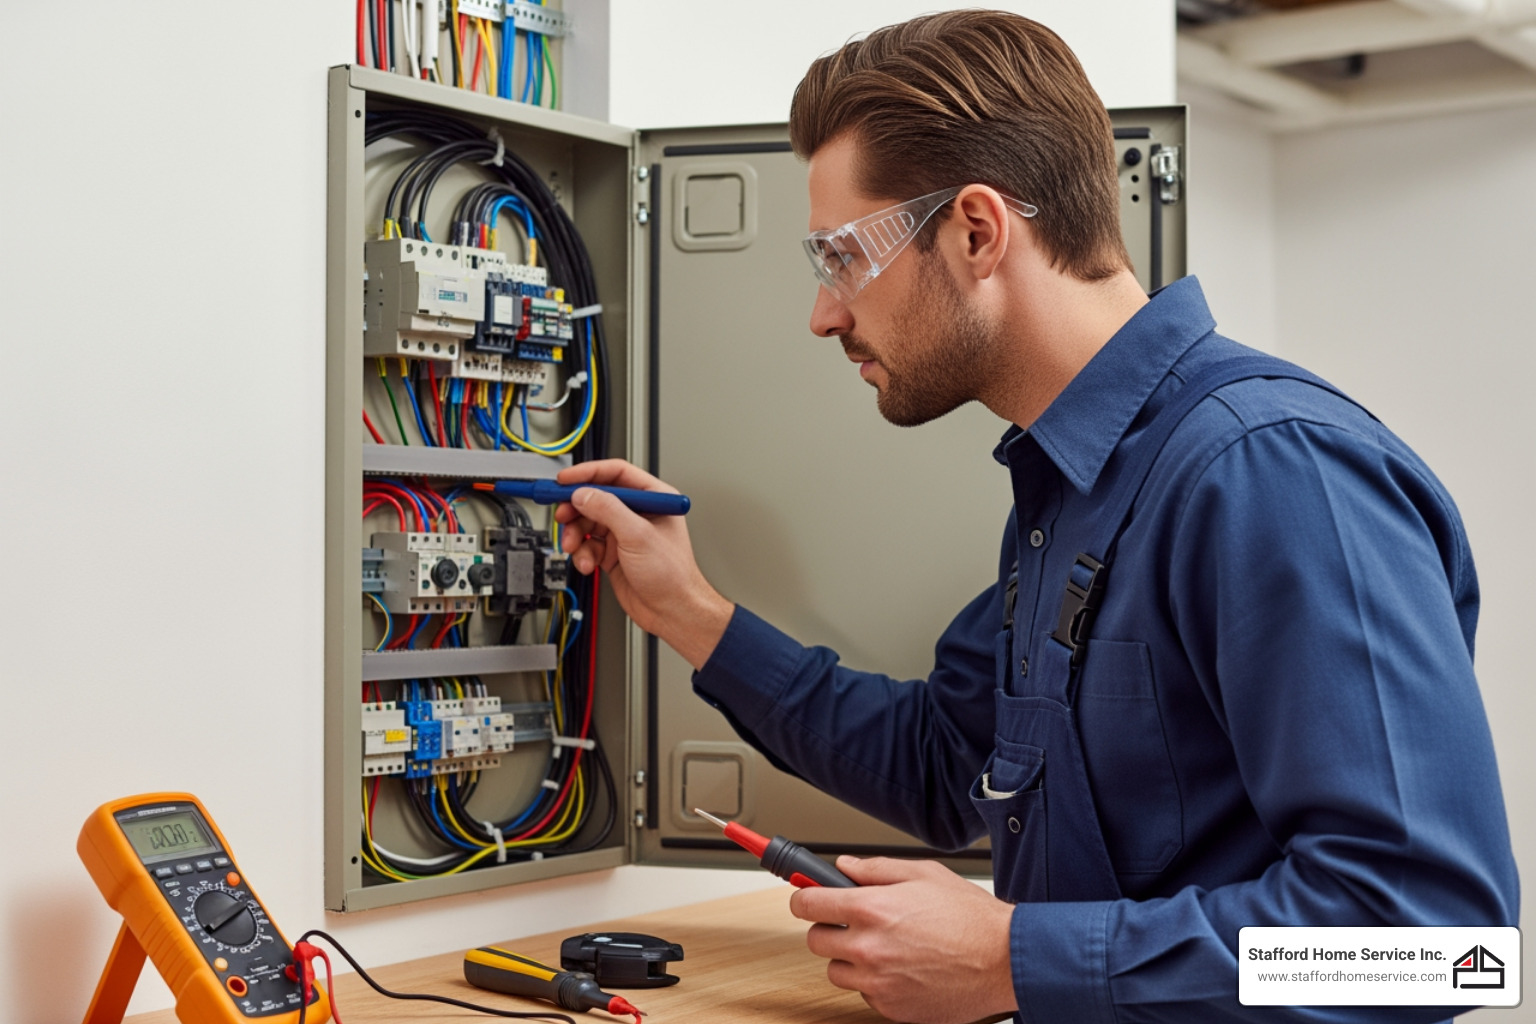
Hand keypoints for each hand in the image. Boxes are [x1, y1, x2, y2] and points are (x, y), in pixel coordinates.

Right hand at [553, 459, 732, 668]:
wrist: (672, 612)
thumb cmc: (673, 575)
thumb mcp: (638, 536)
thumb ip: (608, 510)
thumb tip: (583, 494)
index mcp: (653, 498)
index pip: (616, 474)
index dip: (589, 474)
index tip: (565, 480)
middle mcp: (637, 513)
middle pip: (596, 498)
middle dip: (576, 509)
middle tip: (562, 516)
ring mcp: (624, 533)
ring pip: (587, 523)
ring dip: (576, 535)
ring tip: (574, 546)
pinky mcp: (613, 553)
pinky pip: (588, 545)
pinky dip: (583, 554)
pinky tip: (588, 564)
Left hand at [790, 857, 1015, 1023]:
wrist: (1003, 960)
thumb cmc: (970, 918)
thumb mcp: (924, 874)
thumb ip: (876, 869)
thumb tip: (845, 867)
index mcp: (871, 909)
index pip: (807, 903)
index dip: (804, 897)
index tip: (807, 897)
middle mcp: (868, 948)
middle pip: (815, 940)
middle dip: (830, 928)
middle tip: (856, 922)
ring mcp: (877, 982)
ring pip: (837, 971)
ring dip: (851, 958)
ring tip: (887, 946)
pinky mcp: (890, 1008)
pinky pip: (864, 994)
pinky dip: (875, 982)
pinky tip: (902, 968)